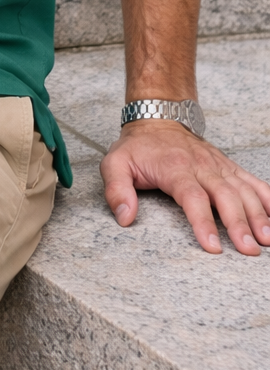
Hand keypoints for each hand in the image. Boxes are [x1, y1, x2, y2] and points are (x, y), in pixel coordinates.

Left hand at [102, 120, 269, 255]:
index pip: (193, 197)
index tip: (213, 246)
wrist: (159, 118)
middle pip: (226, 196)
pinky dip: (268, 198)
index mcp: (175, 168)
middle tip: (249, 250)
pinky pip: (253, 181)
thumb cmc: (138, 147)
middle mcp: (202, 166)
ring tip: (267, 239)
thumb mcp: (115, 163)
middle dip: (239, 224)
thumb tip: (125, 217)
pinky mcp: (230, 167)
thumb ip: (117, 190)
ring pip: (243, 190)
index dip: (203, 222)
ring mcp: (219, 166)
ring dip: (258, 215)